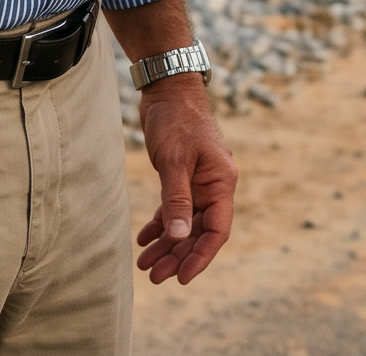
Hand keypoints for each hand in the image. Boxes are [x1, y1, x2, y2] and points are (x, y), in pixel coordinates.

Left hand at [133, 76, 236, 285]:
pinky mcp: (181, 176)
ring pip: (185, 223)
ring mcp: (198, 181)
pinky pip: (174, 208)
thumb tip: (178, 237)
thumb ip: (176, 200)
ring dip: (167, 244)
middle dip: (178, 255)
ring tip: (145, 264)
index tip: (182, 277)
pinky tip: (144, 239)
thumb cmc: (176, 120)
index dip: (201, 256)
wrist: (167, 88)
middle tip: (155, 276)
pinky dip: (161, 224)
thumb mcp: (174, 161)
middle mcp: (213, 185)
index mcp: (221, 182)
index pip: (217, 230)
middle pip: (199, 231)